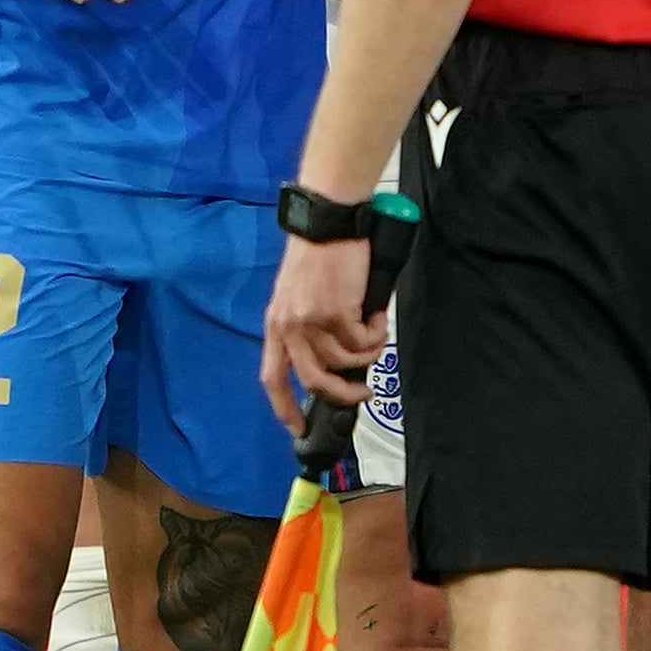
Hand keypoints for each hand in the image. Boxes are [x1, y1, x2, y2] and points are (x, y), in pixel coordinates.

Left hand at [259, 218, 385, 424]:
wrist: (329, 221)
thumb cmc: (318, 253)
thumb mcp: (297, 294)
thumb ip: (305, 326)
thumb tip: (331, 359)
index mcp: (276, 324)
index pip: (272, 377)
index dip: (284, 408)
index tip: (298, 428)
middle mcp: (290, 326)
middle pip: (314, 380)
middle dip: (342, 394)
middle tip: (363, 392)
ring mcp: (312, 321)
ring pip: (345, 361)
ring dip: (367, 355)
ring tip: (376, 336)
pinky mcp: (337, 312)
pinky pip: (362, 341)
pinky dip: (376, 336)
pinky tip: (378, 318)